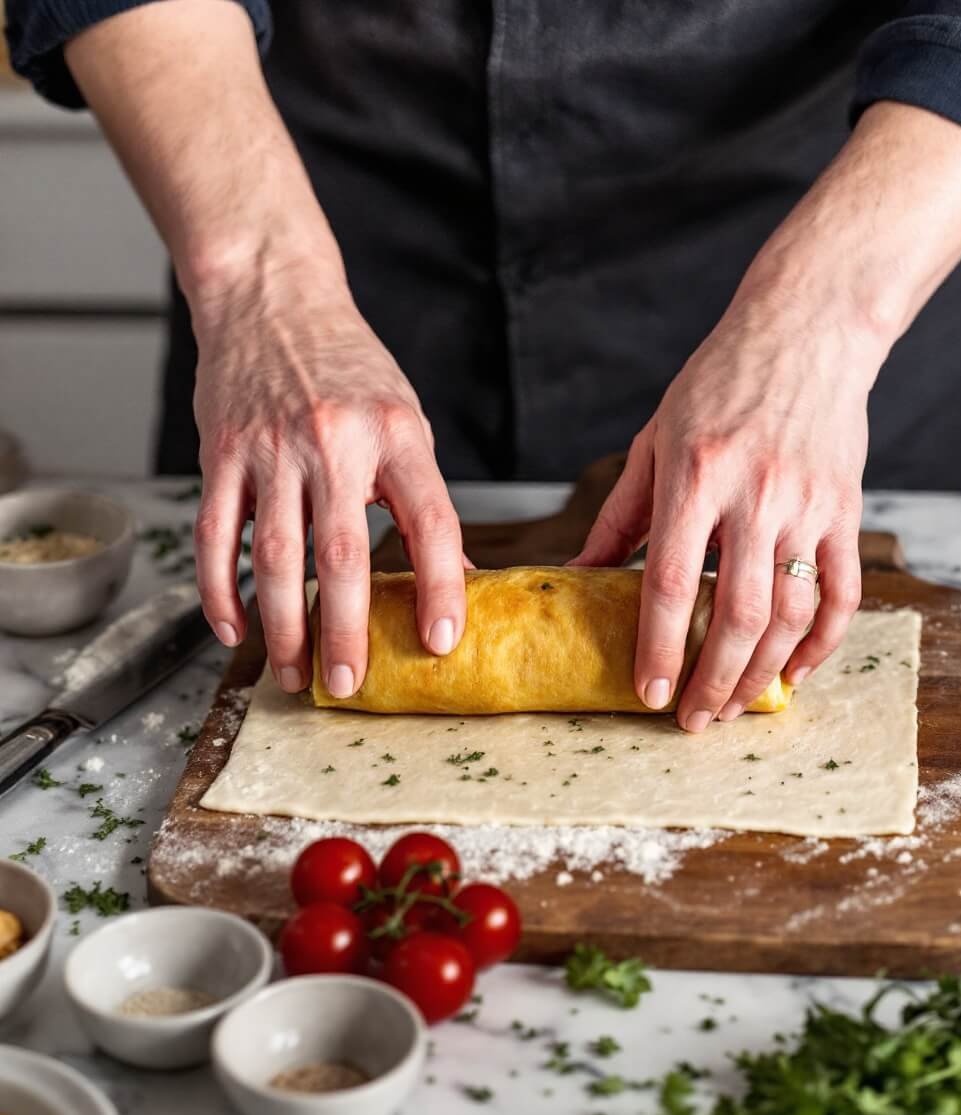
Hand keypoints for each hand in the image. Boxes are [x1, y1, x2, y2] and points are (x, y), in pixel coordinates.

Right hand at [191, 264, 465, 695]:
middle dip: (345, 629)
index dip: (440, 585)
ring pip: (275, 556)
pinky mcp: (221, 453)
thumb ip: (420, 496)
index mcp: (396, 434)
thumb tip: (455, 576)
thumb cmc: (347, 368)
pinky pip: (217, 535)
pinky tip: (234, 629)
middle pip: (342, 554)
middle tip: (348, 683)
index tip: (441, 640)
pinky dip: (222, 590)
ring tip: (291, 674)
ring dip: (282, 626)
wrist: (272, 297)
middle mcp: (334, 442)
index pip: (430, 521)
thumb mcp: (403, 421)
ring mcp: (271, 448)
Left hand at [574, 288, 870, 730]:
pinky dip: (822, 642)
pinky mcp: (845, 509)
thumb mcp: (654, 440)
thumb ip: (619, 515)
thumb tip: (578, 576)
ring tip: (732, 706)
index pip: (670, 582)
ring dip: (761, 673)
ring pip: (790, 614)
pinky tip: (795, 672)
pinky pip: (841, 593)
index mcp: (695, 476)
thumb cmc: (718, 382)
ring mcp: (807, 505)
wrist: (807, 330)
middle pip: (736, 613)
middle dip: (713, 680)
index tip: (647, 694)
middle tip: (692, 720)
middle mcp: (754, 495)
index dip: (658, 647)